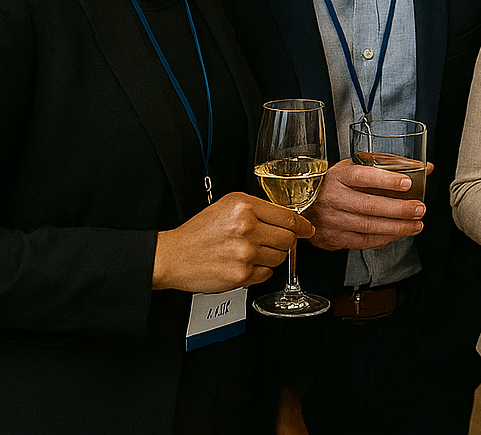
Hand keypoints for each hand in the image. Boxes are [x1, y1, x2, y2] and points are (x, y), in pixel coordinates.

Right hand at [153, 192, 313, 291]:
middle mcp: (246, 228)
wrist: (172, 256)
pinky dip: (259, 271)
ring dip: (270, 257)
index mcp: (244, 207)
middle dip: (284, 242)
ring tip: (250, 253)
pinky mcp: (241, 274)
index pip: (288, 217)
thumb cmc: (199, 232)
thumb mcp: (227, 206)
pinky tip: (243, 265)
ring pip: (280, 257)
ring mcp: (245, 252)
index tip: (308, 229)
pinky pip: (266, 274)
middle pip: (288, 238)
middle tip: (269, 243)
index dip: (302, 225)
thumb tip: (289, 219)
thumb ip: (258, 209)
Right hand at [305, 159, 427, 251]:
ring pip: (369, 226)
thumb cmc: (334, 183)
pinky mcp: (333, 238)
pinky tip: (398, 233)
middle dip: (399, 209)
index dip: (386, 180)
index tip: (407, 183)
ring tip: (416, 225)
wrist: (302, 205)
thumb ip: (389, 165)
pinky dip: (384, 238)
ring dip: (397, 227)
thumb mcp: (354, 167)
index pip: (363, 177)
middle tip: (420, 209)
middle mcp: (333, 198)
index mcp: (339, 176)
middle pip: (370, 206)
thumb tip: (425, 168)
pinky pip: (363, 241)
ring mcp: (332, 220)